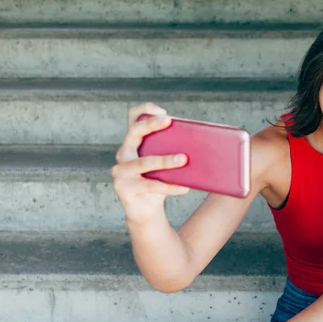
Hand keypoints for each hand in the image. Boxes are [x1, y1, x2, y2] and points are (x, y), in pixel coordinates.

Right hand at [111, 102, 189, 224]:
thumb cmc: (157, 181)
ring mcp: (120, 172)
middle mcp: (123, 154)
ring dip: (165, 160)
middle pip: (133, 133)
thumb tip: (202, 141)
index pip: (133, 117)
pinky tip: (184, 187)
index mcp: (132, 143)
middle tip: (169, 121)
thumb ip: (171, 150)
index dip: (145, 110)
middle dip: (151, 125)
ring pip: (144, 162)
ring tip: (184, 159)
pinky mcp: (124, 189)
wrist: (145, 211)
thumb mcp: (163, 163)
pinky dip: (169, 186)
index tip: (165, 113)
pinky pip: (150, 186)